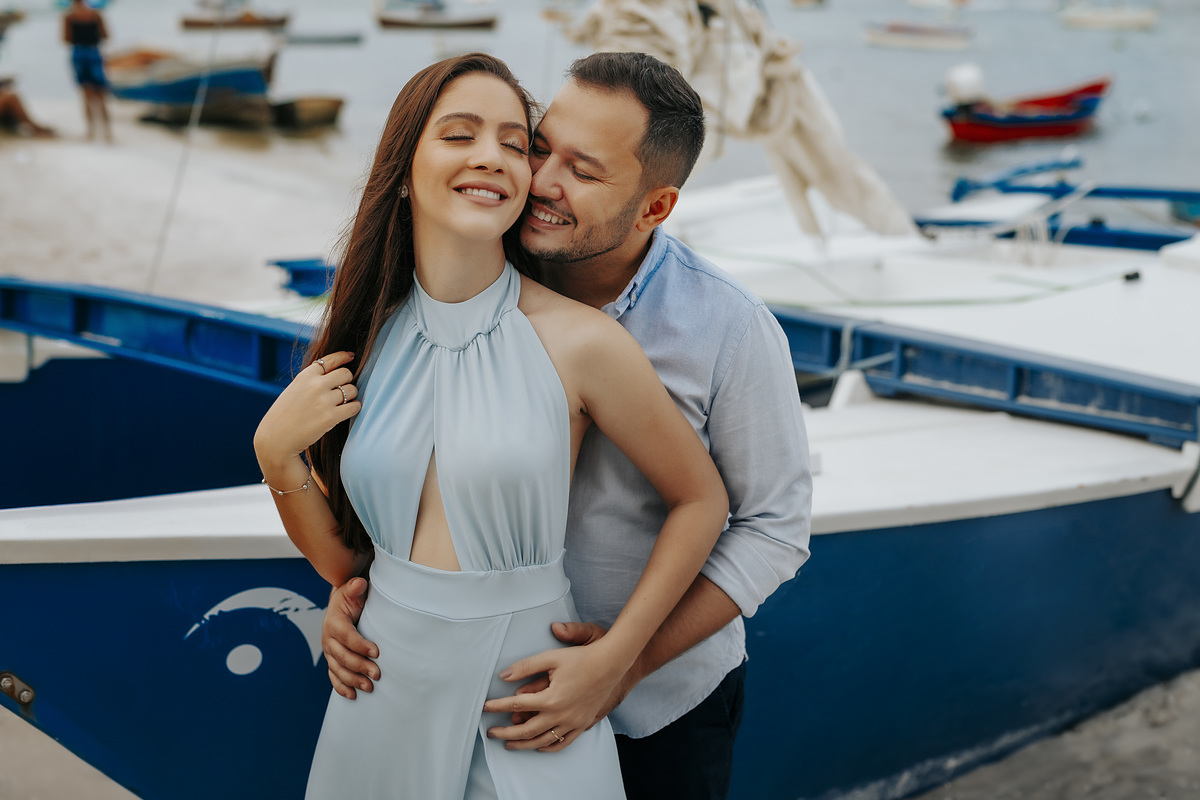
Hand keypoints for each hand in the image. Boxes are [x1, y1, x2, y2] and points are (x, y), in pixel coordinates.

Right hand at [254, 351, 360, 471]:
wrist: (276, 440)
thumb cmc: (284, 416)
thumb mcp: (293, 390)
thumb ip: (310, 380)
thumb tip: (334, 372)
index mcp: (305, 376)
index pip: (330, 359)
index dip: (343, 356)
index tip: (351, 356)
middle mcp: (315, 385)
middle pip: (346, 373)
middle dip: (348, 380)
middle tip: (344, 388)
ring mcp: (323, 401)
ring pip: (352, 390)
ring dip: (351, 396)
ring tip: (345, 402)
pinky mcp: (330, 417)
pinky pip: (354, 406)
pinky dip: (354, 408)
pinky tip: (349, 411)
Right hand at [322, 577, 379, 698]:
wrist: (342, 605)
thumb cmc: (351, 598)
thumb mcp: (353, 590)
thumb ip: (355, 587)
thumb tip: (359, 583)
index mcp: (333, 622)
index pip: (347, 636)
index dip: (360, 645)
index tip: (377, 652)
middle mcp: (328, 639)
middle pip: (342, 656)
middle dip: (359, 666)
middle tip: (377, 674)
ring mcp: (329, 651)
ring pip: (338, 669)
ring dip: (352, 680)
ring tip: (369, 687)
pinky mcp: (332, 660)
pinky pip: (333, 676)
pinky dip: (341, 687)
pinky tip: (352, 696)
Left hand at [483, 622, 637, 751]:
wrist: (611, 664)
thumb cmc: (581, 657)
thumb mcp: (550, 657)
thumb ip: (525, 666)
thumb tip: (503, 676)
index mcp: (550, 698)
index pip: (516, 705)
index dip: (498, 707)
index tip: (485, 707)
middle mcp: (561, 714)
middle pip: (527, 730)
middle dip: (506, 733)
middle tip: (491, 733)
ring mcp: (573, 722)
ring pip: (543, 740)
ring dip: (524, 744)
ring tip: (509, 744)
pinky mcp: (582, 724)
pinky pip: (563, 742)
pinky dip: (548, 746)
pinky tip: (539, 746)